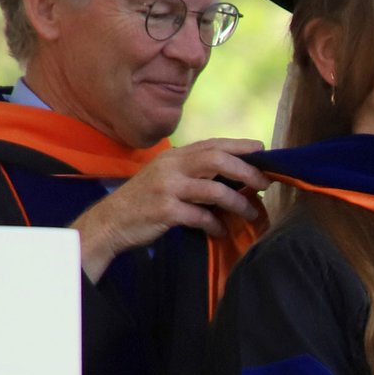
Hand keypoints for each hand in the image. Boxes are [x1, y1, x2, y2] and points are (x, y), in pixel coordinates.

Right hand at [72, 138, 270, 281]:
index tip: (262, 150)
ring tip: (251, 212)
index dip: (240, 146)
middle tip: (265, 183)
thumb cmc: (144, 201)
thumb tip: (233, 174)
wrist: (109, 223)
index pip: (213, 143)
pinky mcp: (164, 211)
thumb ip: (193, 171)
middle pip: (217, 160)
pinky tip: (220, 231)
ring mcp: (167, 188)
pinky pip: (200, 217)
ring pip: (214, 190)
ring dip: (237, 202)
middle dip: (246, 170)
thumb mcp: (165, 176)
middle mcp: (171, 167)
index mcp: (174, 156)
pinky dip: (215, 224)